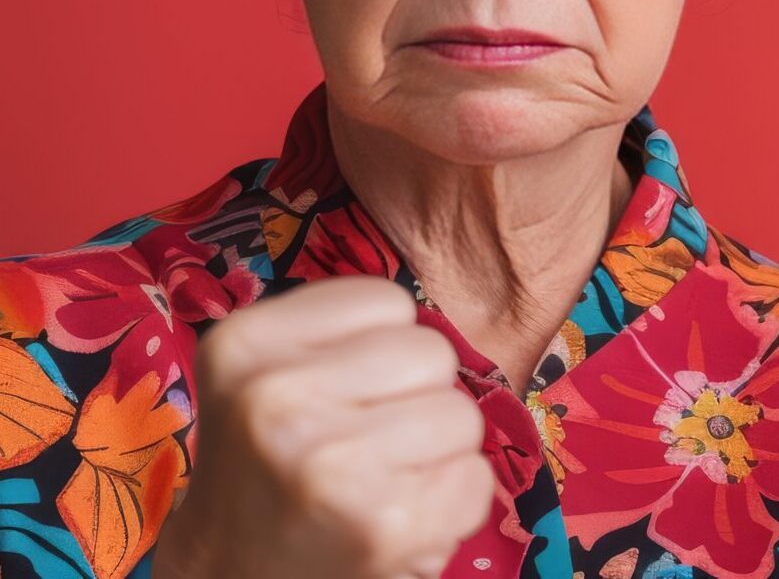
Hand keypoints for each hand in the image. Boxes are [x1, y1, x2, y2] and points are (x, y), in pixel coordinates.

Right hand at [151, 275, 494, 578]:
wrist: (227, 575)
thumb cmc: (269, 465)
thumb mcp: (266, 372)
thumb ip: (341, 331)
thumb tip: (428, 322)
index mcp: (244, 344)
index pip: (388, 302)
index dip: (383, 345)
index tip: (343, 389)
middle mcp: (277, 399)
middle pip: (433, 352)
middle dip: (417, 395)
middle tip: (366, 442)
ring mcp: (331, 464)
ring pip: (463, 414)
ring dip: (438, 451)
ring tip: (382, 480)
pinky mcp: (383, 524)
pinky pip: (476, 479)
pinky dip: (453, 503)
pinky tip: (399, 519)